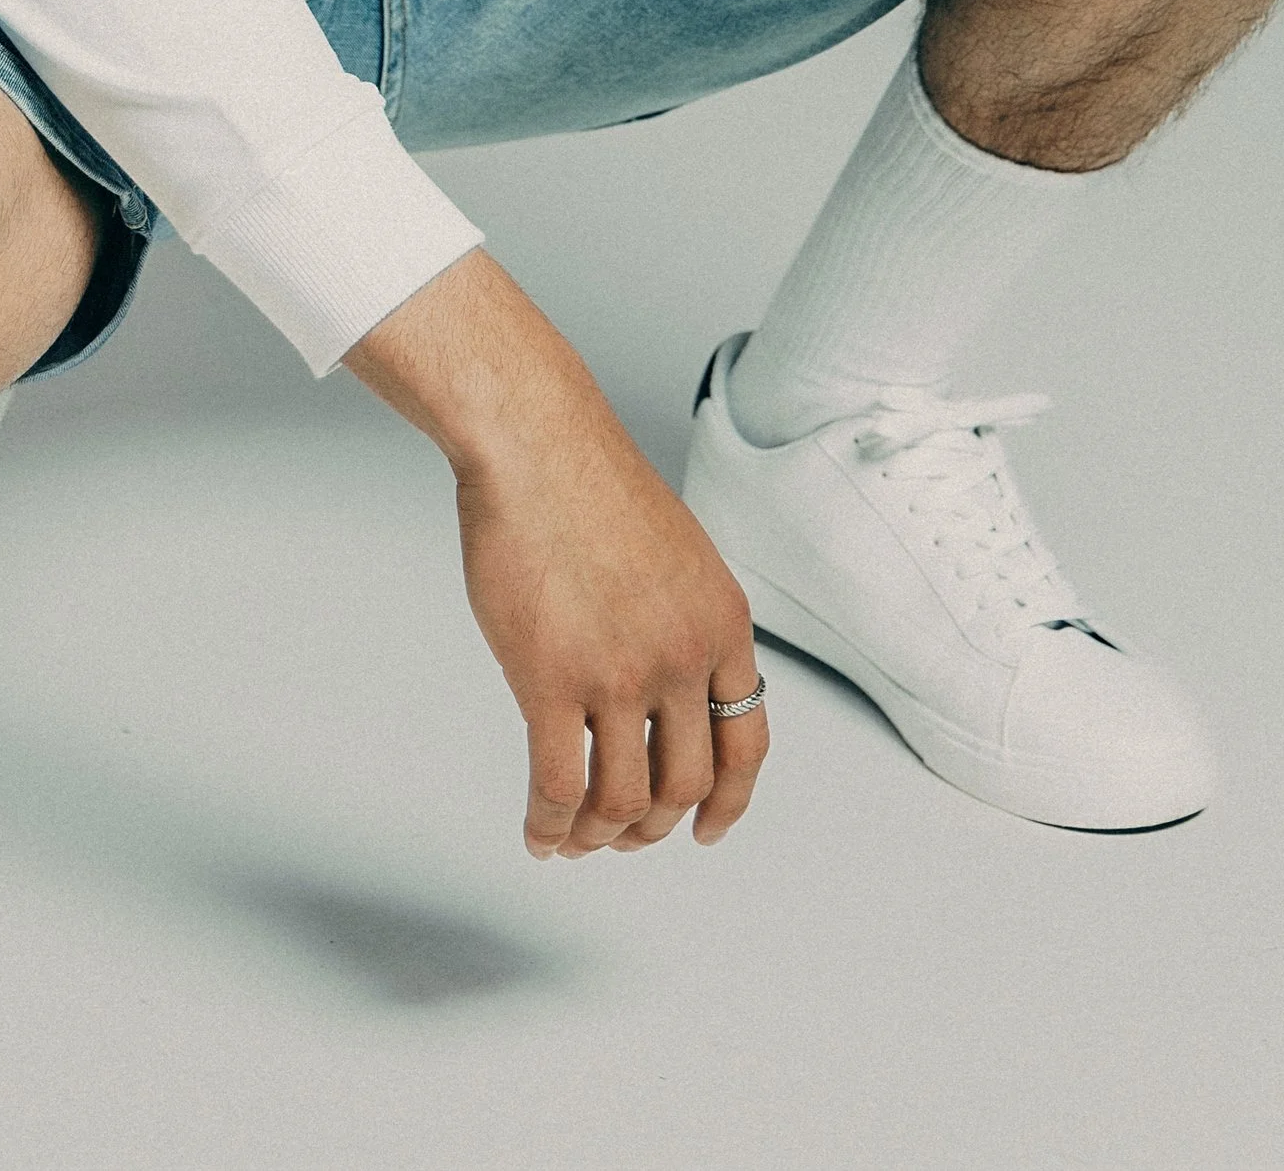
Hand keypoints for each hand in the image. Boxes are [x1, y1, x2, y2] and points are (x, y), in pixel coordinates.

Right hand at [347, 251, 770, 858]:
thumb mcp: (676, 554)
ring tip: (574, 840)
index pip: (747, 743)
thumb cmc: (589, 486)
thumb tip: (673, 695)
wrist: (536, 443)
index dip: (729, 802)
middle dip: (653, 825)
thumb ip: (686, 623)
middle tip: (622, 834)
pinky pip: (560, 785)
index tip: (706, 830)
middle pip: (686, 783)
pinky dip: (550, 825)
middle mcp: (684, 657)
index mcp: (722, 623)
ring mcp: (620, 674)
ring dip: (600, 835)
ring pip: (623, 800)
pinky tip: (536, 833)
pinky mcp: (552, 681)